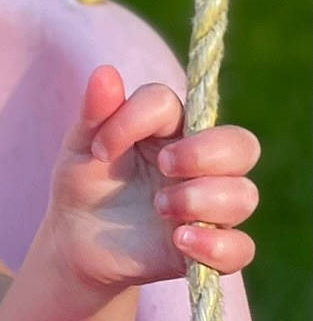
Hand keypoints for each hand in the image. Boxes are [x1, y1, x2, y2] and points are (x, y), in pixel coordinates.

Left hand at [48, 66, 259, 292]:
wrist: (75, 241)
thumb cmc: (85, 185)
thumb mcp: (80, 149)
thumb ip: (95, 113)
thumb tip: (105, 72)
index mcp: (169, 129)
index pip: (173, 104)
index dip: (139, 119)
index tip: (100, 149)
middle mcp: (200, 164)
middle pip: (240, 144)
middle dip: (204, 153)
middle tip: (164, 166)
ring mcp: (209, 206)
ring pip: (244, 195)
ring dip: (203, 199)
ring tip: (160, 209)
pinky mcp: (210, 247)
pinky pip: (240, 248)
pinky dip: (216, 246)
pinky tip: (180, 241)